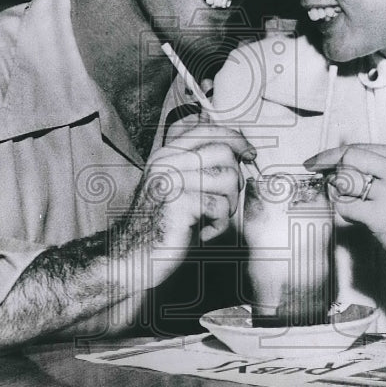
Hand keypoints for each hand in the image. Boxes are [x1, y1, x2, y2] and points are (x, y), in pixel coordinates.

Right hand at [126, 119, 255, 258]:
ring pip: (228, 179)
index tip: (250, 154)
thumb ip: (199, 162)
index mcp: (167, 154)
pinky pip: (220, 206)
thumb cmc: (165, 224)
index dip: (236, 139)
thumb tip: (235, 145)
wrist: (135, 256)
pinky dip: (218, 226)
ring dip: (228, 206)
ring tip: (210, 219)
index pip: (207, 130)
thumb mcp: (180, 185)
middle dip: (234, 183)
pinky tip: (202, 233)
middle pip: (225, 154)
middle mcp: (166, 161)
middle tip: (220, 205)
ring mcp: (171, 179)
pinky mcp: (178, 202)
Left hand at [304, 143, 385, 277]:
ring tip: (354, 204)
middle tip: (326, 181)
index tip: (315, 162)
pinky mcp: (384, 216)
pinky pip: (346, 206)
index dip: (332, 154)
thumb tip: (337, 161)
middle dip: (331, 169)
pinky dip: (345, 212)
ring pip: (345, 181)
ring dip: (340, 194)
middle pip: (349, 158)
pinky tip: (359, 218)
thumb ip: (379, 167)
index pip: (359, 147)